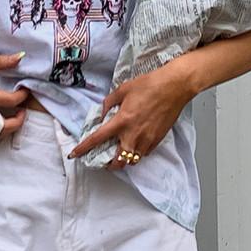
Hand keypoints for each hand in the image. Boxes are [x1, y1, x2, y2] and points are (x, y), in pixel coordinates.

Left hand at [69, 59, 196, 168]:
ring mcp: (147, 140)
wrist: (175, 87)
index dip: (84, 149)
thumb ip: (109, 103)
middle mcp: (133, 135)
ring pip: (132, 161)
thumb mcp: (123, 89)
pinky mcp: (157, 140)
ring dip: (124, 159)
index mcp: (122, 121)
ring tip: (120, 152)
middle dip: (108, 165)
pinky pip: (144, 154)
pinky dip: (137, 152)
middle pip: (117, 162)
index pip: (97, 139)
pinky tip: (136, 143)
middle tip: (104, 160)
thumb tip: (103, 112)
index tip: (75, 154)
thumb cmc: (151, 85)